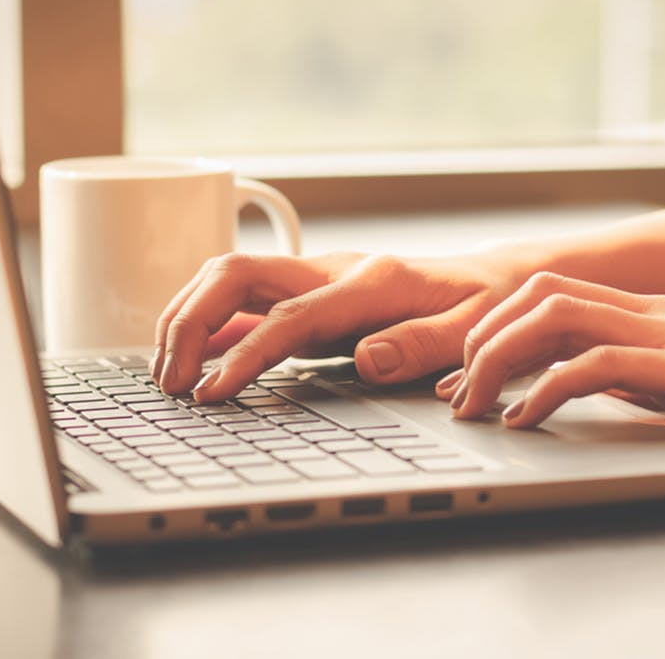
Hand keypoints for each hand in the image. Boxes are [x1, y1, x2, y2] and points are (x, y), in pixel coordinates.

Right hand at [151, 250, 531, 399]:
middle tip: (170, 382)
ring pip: (229, 279)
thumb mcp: (475, 329)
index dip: (246, 355)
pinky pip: (245, 300)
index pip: (289, 318)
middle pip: (236, 275)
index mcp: (371, 281)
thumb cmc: (487, 306)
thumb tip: (367, 360)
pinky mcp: (309, 297)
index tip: (214, 394)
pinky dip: (209, 323)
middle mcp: (333, 271)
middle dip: (190, 321)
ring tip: (168, 375)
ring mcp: (316, 280)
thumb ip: (425, 344)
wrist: (496, 280)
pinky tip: (190, 359)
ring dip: (188, 318)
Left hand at [444, 272, 664, 463]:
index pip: (557, 297)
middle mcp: (658, 311)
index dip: (498, 329)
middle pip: (538, 294)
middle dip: (480, 338)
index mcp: (662, 313)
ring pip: (552, 316)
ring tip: (474, 406)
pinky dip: (546, 391)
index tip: (465, 373)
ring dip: (497, 359)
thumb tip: (606, 392)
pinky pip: (596, 364)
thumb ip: (658, 378)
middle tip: (454, 392)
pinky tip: (527, 423)